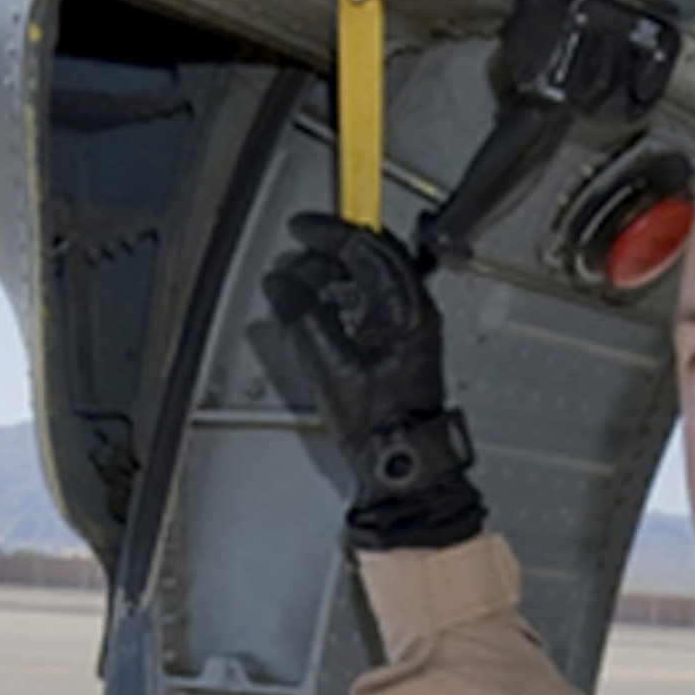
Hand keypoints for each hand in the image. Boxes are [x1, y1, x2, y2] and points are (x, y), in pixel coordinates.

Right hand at [264, 213, 484, 549]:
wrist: (401, 466)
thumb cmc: (382, 427)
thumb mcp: (332, 368)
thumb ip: (304, 318)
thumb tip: (282, 284)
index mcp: (408, 308)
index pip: (368, 245)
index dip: (329, 231)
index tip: (300, 228)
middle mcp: (413, 311)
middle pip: (368, 257)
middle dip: (325, 255)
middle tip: (293, 265)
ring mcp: (406, 327)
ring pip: (365, 279)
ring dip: (329, 279)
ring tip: (298, 293)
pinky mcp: (395, 345)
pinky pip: (364, 304)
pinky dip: (336, 301)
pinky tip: (315, 316)